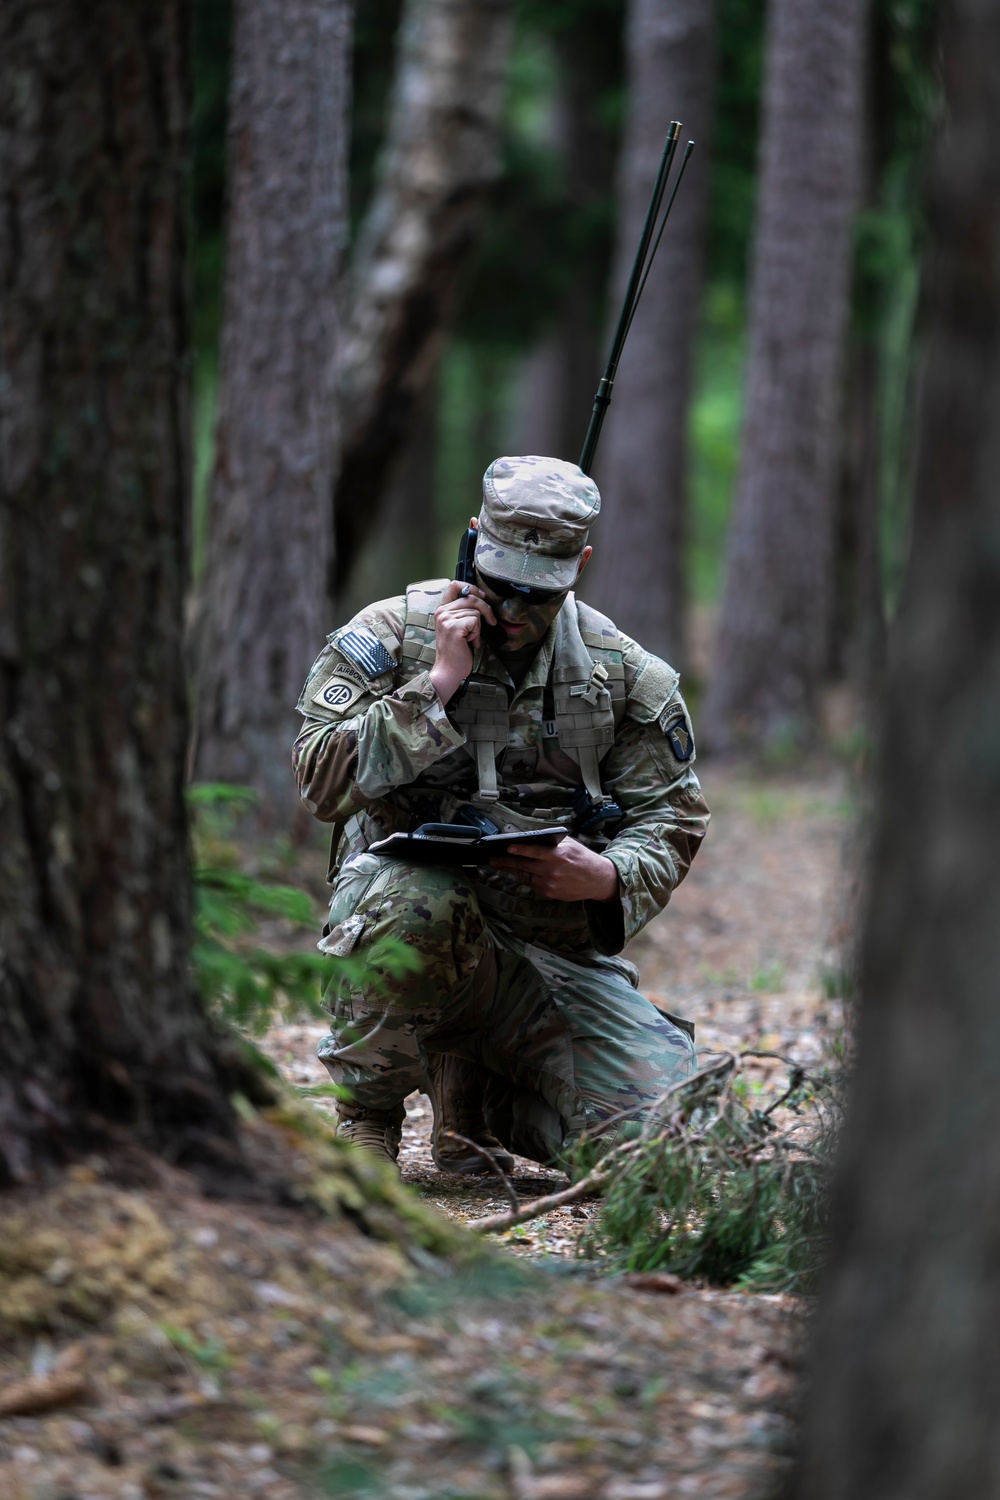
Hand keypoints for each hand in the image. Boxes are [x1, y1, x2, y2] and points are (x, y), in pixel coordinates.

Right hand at [429, 581, 496, 702]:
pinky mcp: (455, 627)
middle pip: (471, 597)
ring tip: (471, 638)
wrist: (448, 669)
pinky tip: (470, 642)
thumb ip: (463, 612)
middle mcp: (442, 611)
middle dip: (486, 609)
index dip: (471, 588)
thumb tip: (481, 599)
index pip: (455, 585)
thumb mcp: (457, 626)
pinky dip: (477, 633)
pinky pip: (476, 621)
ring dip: (479, 627)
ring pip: (476, 611)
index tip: (482, 597)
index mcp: (442, 609)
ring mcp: (447, 619)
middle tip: (491, 621)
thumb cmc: (456, 650)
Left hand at [490, 837, 619, 902]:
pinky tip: (517, 872)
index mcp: (558, 855)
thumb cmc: (582, 858)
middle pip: (523, 865)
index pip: (534, 851)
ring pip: (525, 875)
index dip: (519, 849)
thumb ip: (551, 841)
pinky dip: (525, 877)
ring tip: (499, 864)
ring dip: (511, 870)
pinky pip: (532, 883)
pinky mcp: (549, 893)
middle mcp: (552, 871)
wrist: (596, 880)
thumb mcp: (569, 844)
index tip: (506, 847)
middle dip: (506, 861)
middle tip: (492, 858)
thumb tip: (530, 838)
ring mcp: (550, 884)